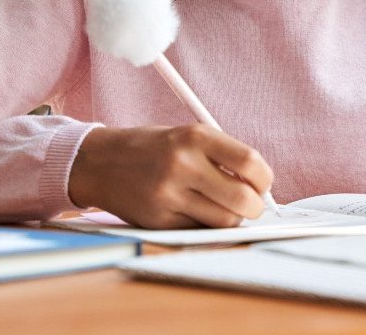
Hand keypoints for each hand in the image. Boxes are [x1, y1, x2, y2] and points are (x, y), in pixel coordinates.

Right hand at [68, 124, 273, 228]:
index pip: (250, 162)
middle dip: (256, 207)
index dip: (265, 179)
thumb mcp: (189, 136)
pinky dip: (207, 226)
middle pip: (242, 198)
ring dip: (233, 219)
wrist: (100, 162)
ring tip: (225, 208)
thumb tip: (261, 187)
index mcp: (196, 137)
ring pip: (223, 220)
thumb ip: (224, 156)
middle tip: (253, 205)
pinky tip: (198, 213)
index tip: (264, 184)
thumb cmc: (155, 148)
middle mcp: (183, 165)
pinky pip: (199, 230)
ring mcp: (168, 195)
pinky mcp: (158, 221)